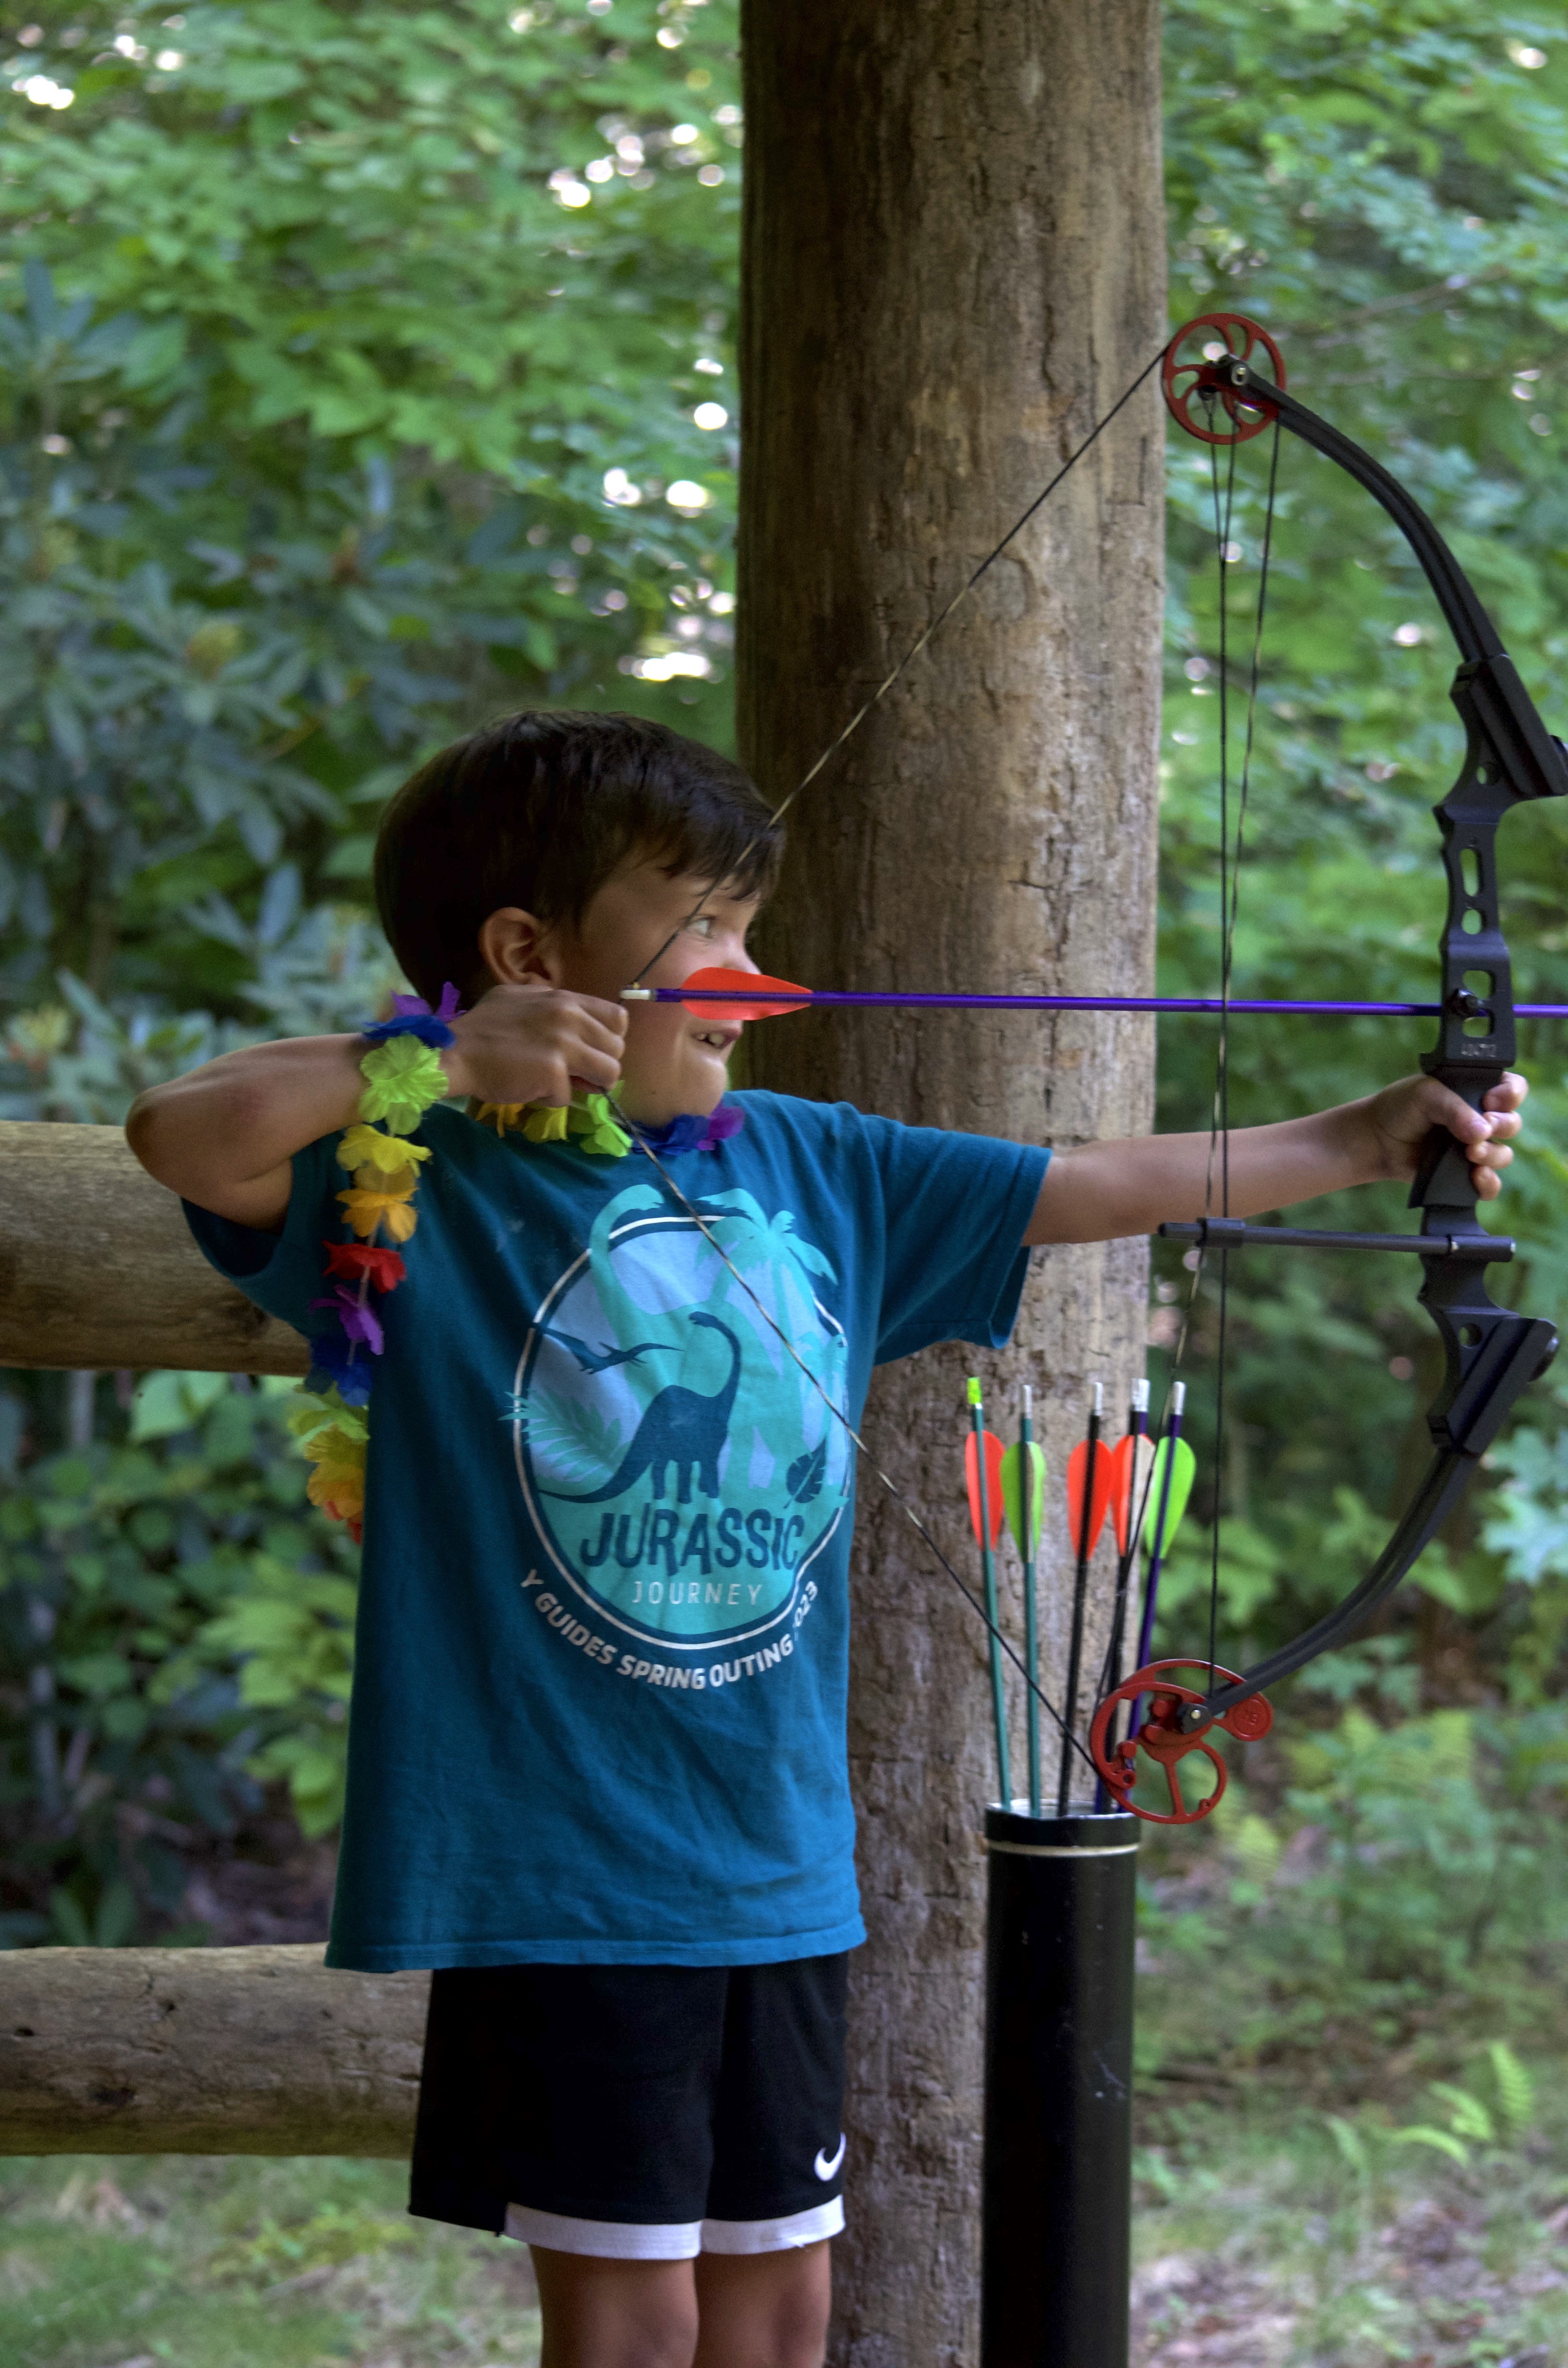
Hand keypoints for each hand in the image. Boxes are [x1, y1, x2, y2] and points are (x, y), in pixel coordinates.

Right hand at [441, 982, 627, 1108]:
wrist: (453, 1052)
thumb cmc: (482, 1028)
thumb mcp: (521, 1000)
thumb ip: (553, 1009)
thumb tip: (578, 1034)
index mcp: (565, 998)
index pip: (618, 1018)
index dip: (608, 1040)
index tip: (589, 1052)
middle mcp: (570, 1016)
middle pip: (617, 1049)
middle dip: (599, 1066)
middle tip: (574, 1074)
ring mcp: (563, 1044)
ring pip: (609, 1074)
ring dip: (586, 1085)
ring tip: (557, 1084)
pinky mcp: (553, 1072)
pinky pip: (570, 1096)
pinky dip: (551, 1099)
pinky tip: (529, 1089)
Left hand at [1360, 1070, 1527, 1201]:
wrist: (1375, 1139)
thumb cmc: (1400, 1108)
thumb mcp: (1425, 1095)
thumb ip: (1454, 1109)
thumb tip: (1483, 1132)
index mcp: (1477, 1091)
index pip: (1512, 1089)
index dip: (1510, 1094)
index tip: (1491, 1101)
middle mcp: (1481, 1119)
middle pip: (1512, 1124)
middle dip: (1504, 1125)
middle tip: (1486, 1124)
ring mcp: (1475, 1148)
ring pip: (1503, 1155)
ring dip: (1493, 1154)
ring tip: (1471, 1153)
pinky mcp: (1464, 1174)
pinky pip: (1490, 1185)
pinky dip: (1489, 1183)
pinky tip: (1476, 1176)